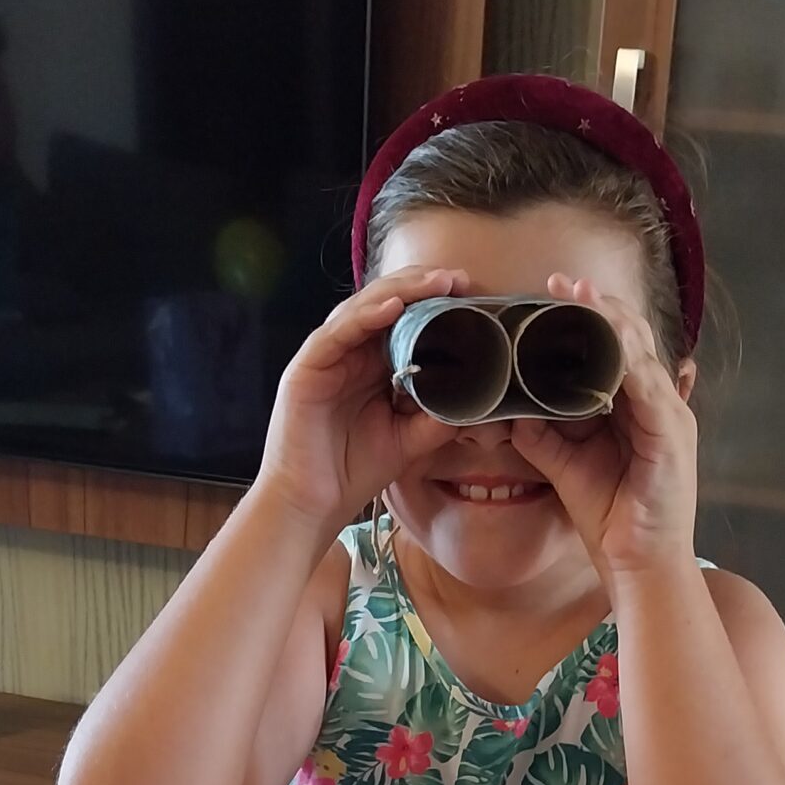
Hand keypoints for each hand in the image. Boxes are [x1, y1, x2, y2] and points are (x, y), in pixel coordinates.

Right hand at [254, 267, 472, 537]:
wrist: (311, 505)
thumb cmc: (352, 472)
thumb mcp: (409, 441)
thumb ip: (437, 416)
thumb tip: (477, 397)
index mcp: (371, 366)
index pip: (404, 321)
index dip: (435, 304)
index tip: (473, 296)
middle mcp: (348, 354)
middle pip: (386, 304)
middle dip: (423, 286)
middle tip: (461, 279)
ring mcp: (326, 357)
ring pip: (363, 308)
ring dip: (401, 291)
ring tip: (436, 281)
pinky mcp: (306, 368)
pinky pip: (337, 333)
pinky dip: (365, 315)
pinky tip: (393, 305)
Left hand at [508, 275, 697, 580]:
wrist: (639, 567)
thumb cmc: (611, 519)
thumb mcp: (567, 468)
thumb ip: (544, 437)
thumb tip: (511, 412)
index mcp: (636, 406)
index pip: (616, 346)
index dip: (589, 315)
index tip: (554, 291)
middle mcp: (658, 403)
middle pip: (631, 338)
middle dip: (597, 305)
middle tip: (561, 282)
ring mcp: (670, 418)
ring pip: (641, 353)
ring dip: (611, 321)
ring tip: (581, 295)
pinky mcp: (671, 439)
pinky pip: (649, 389)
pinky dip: (628, 362)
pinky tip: (607, 339)